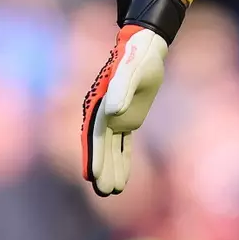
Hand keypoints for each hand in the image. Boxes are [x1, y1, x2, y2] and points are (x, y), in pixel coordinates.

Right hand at [81, 0, 184, 195]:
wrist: (146, 47)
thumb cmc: (137, 56)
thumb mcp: (132, 70)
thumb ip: (122, 89)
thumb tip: (113, 113)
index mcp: (100, 103)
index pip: (94, 134)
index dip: (93, 155)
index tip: (92, 177)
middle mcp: (103, 113)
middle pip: (100, 146)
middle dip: (102, 168)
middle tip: (105, 192)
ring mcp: (114, 118)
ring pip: (111, 148)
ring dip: (111, 168)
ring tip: (112, 192)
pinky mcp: (127, 120)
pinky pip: (123, 144)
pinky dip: (122, 160)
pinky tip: (123, 177)